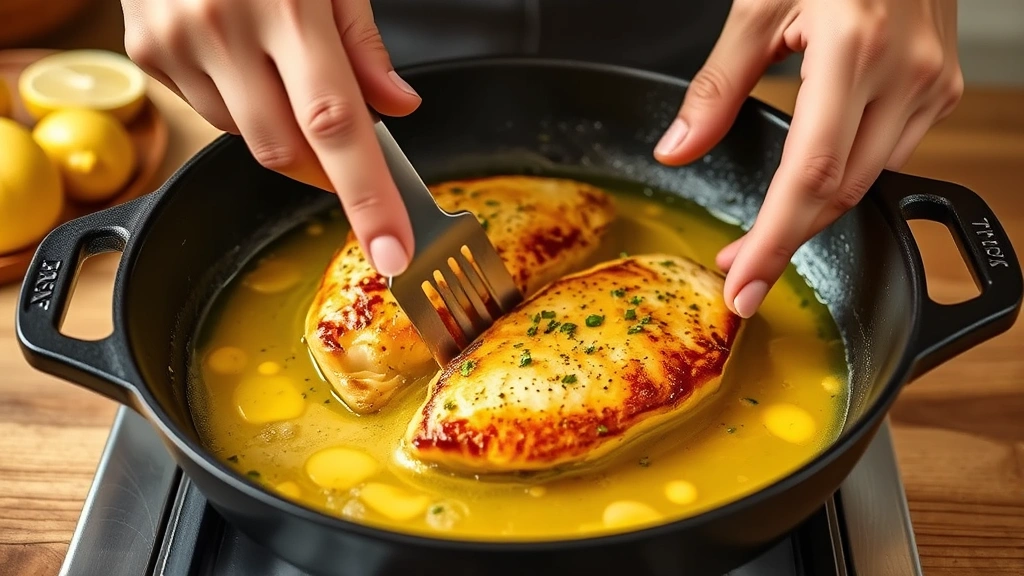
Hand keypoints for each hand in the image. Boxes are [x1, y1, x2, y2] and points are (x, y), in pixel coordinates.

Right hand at [121, 0, 420, 275]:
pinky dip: (241, 104)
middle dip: (325, 168)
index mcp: (287, 6)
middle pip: (285, 151)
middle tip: (348, 147)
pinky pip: (209, 112)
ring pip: (246, 138)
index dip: (370, 198)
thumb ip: (364, 45)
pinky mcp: (145, 52)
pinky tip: (240, 55)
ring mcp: (175, 44)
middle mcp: (222, 29)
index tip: (394, 253)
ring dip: (281, 127)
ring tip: (282, 63)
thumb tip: (399, 109)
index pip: (336, 127)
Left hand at [654, 0, 961, 317]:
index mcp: (855, 49)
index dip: (774, 242)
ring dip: (811, 216)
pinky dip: (843, 180)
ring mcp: (932, 81)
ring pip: (867, 181)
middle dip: (783, 241)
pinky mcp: (940, 84)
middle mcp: (906, 72)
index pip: (810, 176)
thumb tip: (678, 150)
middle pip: (839, 191)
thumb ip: (716, 87)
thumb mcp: (757, 5)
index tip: (743, 286)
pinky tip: (808, 187)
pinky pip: (889, 154)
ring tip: (761, 235)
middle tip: (736, 268)